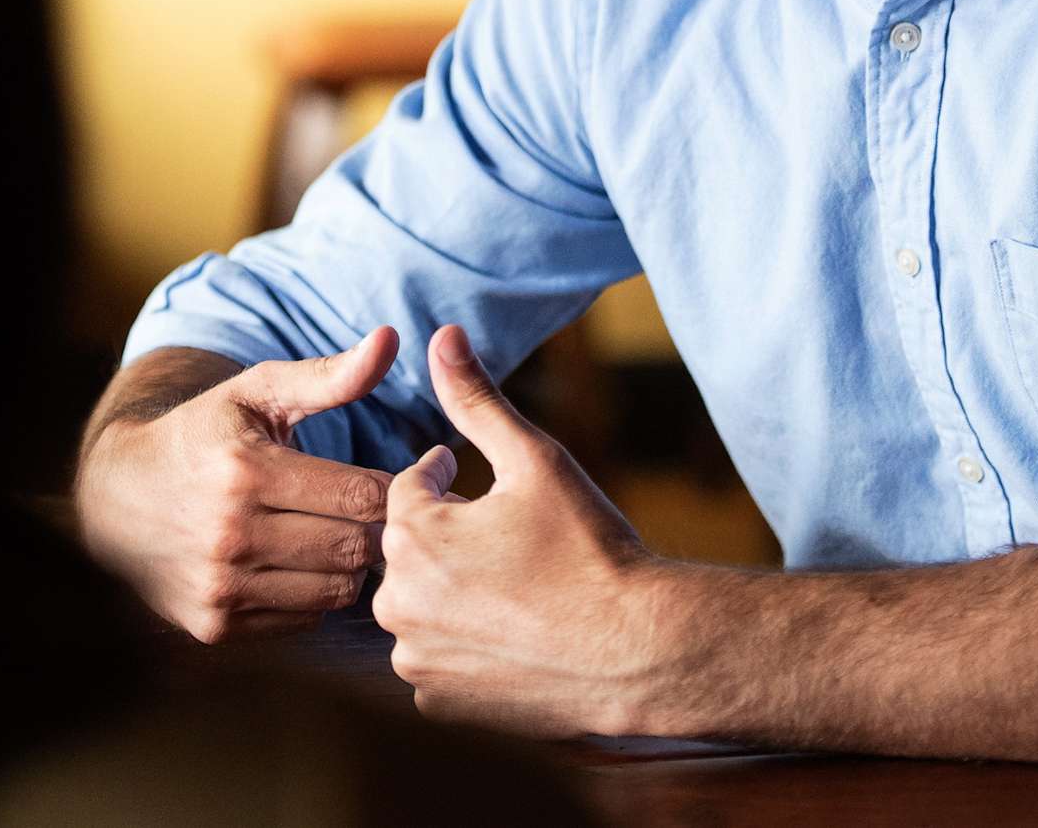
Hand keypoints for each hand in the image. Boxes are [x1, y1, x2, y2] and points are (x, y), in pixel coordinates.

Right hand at [76, 327, 399, 642]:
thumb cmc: (202, 435)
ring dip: (351, 564)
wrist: (117, 496)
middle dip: (379, 528)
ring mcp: (221, 587)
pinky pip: (305, 618)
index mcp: (246, 469)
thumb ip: (328, 375)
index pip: (361, 496)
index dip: (397, 489)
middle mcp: (231, 534)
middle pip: (355, 548)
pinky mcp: (215, 625)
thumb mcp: (256, 393)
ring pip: (337, 590)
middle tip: (378, 511)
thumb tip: (390, 338)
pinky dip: (316, 592)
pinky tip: (300, 561)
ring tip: (339, 533)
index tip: (406, 479)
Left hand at [375, 324, 661, 737]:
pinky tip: (508, 633)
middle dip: (446, 537)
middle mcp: (398, 600)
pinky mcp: (438, 702)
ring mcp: (417, 657)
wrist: (639, 651)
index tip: (471, 477)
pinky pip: (433, 657)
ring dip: (450, 590)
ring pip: (419, 605)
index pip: (410, 488)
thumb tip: (442, 336)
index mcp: (413, 533)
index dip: (447, 479)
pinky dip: (460, 643)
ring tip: (509, 585)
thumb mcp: (535, 461)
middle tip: (502, 538)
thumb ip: (476, 400)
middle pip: (409, 550)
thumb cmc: (590, 550)